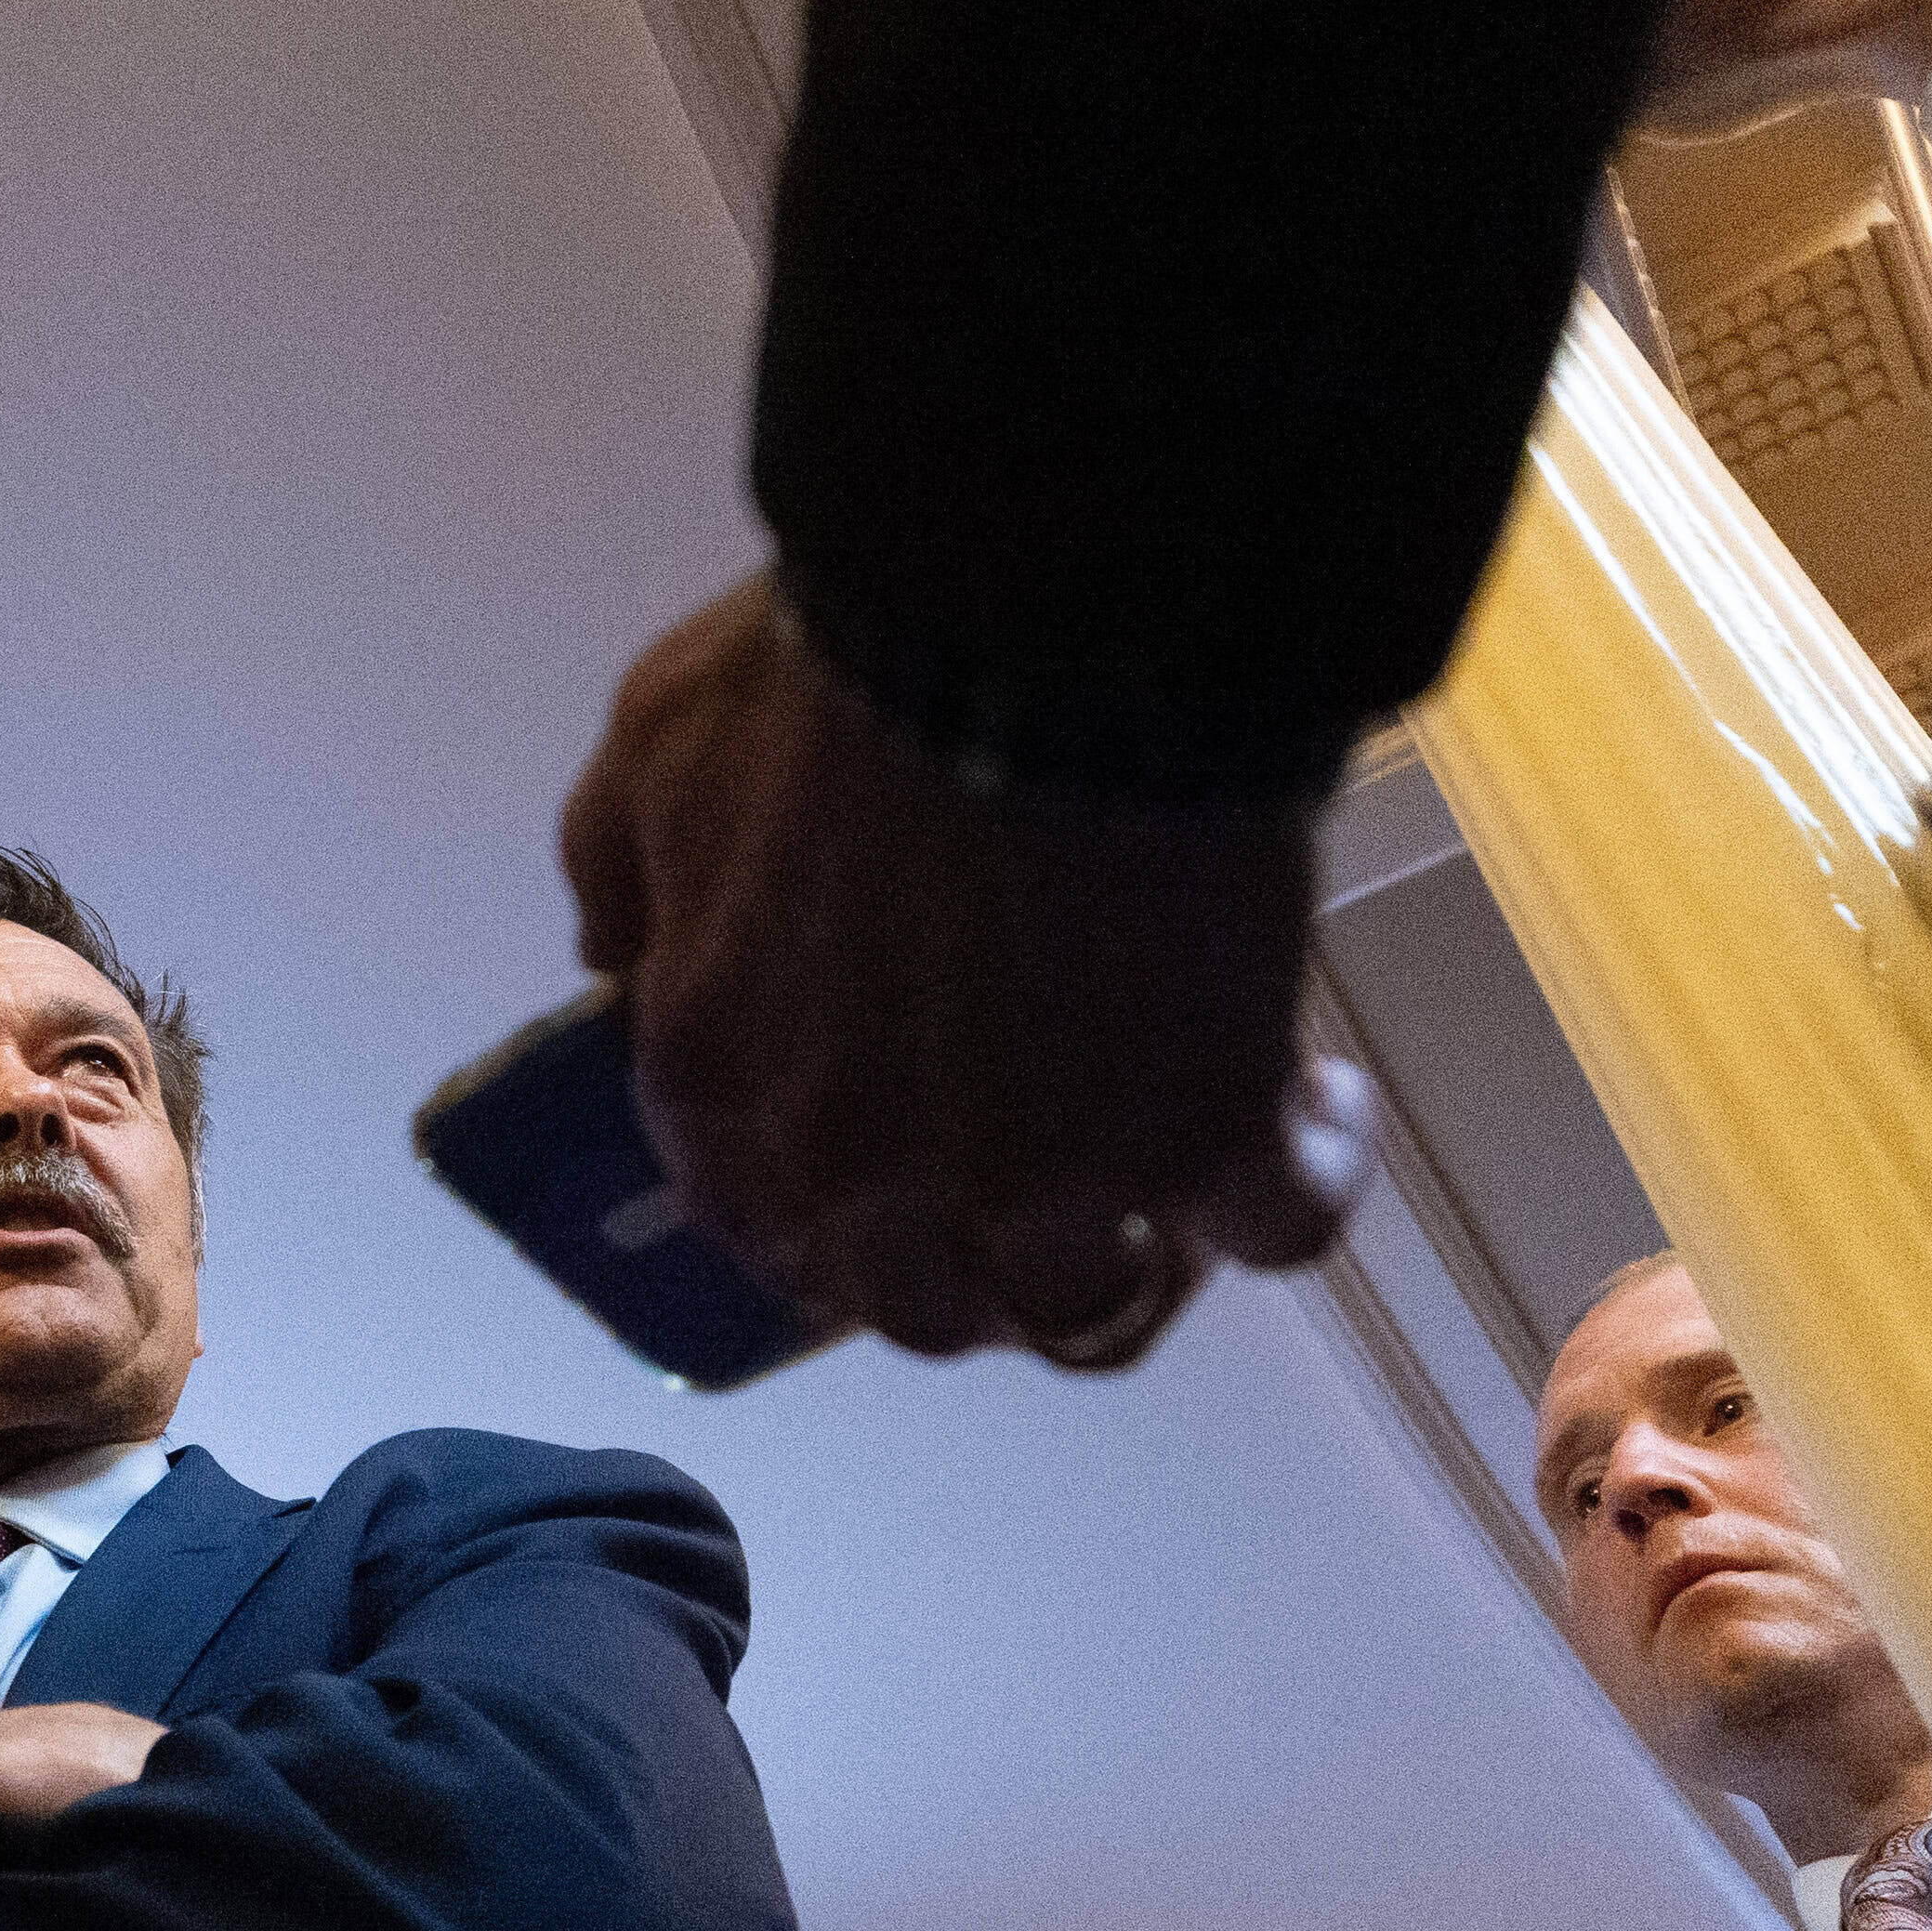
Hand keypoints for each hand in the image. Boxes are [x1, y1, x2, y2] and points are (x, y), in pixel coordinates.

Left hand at [554, 581, 1375, 1360]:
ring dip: (1130, 1244)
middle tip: (1038, 1173)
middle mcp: (863, 1164)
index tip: (892, 1167)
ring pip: (1085, 1307)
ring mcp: (1036, 1175)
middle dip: (977, 1258)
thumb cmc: (840, 667)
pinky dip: (1306, 1176)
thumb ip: (620, 866)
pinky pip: (1276, 1229)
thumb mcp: (662, 744)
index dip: (831, 1216)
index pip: (755, 1226)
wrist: (1038, 623)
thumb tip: (616, 953)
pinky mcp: (1204, 1141)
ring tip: (1177, 1148)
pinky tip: (1316, 1104)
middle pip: (923, 1305)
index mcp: (722, 1077)